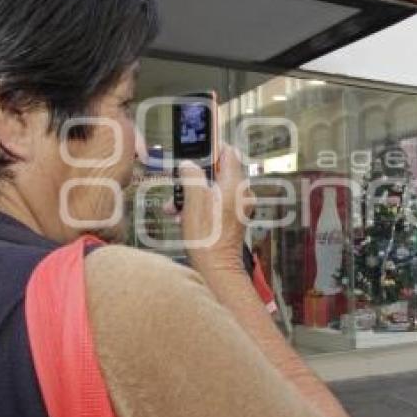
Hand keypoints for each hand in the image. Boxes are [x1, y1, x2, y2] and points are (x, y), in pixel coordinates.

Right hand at [167, 144, 255, 271]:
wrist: (216, 269)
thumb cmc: (207, 238)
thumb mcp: (194, 201)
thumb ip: (192, 176)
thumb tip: (188, 164)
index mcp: (235, 185)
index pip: (229, 153)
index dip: (212, 147)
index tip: (195, 147)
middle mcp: (241, 194)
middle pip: (217, 171)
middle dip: (195, 176)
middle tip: (178, 182)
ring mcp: (238, 207)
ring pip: (213, 188)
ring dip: (192, 194)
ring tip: (175, 206)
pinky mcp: (232, 218)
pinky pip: (215, 203)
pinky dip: (199, 205)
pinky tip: (183, 216)